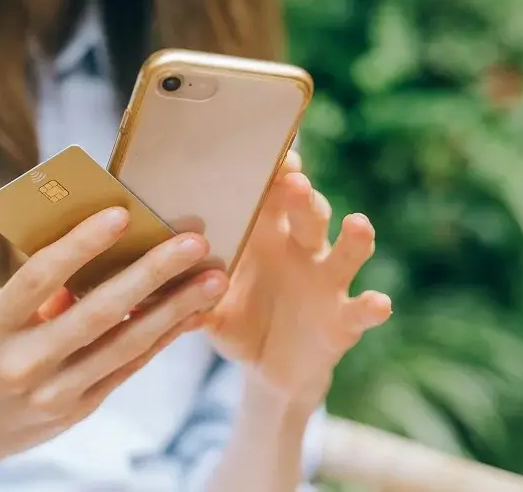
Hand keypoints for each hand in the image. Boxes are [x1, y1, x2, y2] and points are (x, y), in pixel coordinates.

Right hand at [0, 207, 228, 481]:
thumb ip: (36, 292)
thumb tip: (100, 247)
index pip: (38, 278)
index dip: (80, 245)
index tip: (121, 213)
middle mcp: (21, 364)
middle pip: (96, 312)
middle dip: (151, 273)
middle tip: (193, 240)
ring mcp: (52, 393)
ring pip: (124, 344)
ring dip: (174, 309)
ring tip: (213, 278)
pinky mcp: (77, 409)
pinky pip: (128, 367)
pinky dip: (162, 337)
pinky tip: (191, 313)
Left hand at [204, 153, 391, 406]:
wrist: (265, 370)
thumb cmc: (235, 319)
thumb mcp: (207, 304)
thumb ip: (183, 288)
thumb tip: (144, 279)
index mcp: (265, 236)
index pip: (271, 195)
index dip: (273, 172)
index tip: (269, 153)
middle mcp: (300, 250)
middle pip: (308, 213)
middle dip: (303, 196)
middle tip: (294, 181)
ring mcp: (326, 282)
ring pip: (345, 253)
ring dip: (354, 239)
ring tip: (357, 224)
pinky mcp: (342, 319)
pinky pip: (360, 309)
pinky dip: (372, 306)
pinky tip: (378, 302)